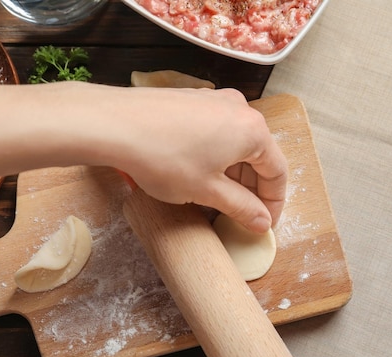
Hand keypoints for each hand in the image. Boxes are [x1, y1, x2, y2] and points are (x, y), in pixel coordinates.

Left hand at [0, 83, 286, 233]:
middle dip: (253, 188)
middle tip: (243, 215)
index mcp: (253, 131)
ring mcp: (215, 100)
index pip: (278, 172)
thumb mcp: (207, 191)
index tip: (265, 223)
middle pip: (259, 155)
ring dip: (234, 173)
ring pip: (236, 143)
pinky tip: (200, 173)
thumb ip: (242, 208)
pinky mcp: (193, 99)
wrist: (113, 123)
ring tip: (219, 198)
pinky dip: (217, 155)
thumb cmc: (165, 158)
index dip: (274, 202)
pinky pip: (216, 131)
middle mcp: (240, 109)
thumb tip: (262, 222)